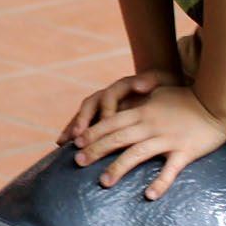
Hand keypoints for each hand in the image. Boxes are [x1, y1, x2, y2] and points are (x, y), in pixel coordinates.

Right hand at [60, 69, 183, 145]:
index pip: (110, 96)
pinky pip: (83, 124)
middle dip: (83, 121)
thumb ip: (152, 80)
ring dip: (73, 128)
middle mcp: (108, 94)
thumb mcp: (163, 80)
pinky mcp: (99, 116)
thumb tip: (142, 84)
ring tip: (63, 142)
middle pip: (90, 105)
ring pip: (83, 115)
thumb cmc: (164, 87)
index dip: (106, 109)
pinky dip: (72, 133)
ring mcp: (102, 105)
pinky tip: (61, 145)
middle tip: (78, 136)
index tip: (106, 122)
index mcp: (122, 86)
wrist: (162, 88)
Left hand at [71, 83, 225, 200]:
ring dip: (118, 168)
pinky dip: (160, 183)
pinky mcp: (185, 151)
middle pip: (118, 138)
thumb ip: (138, 100)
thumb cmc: (185, 99)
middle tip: (78, 162)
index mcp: (143, 111)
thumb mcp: (158, 94)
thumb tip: (117, 104)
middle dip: (96, 150)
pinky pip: (170, 169)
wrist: (215, 102)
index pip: (111, 122)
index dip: (92, 132)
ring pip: (138, 154)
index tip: (75, 142)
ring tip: (103, 182)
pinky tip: (148, 196)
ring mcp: (168, 138)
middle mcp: (151, 124)